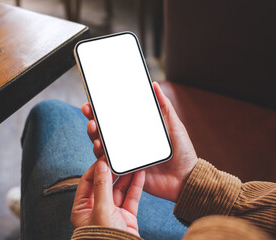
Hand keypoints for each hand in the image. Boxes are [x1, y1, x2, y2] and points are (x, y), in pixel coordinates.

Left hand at [71, 157, 144, 236]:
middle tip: (119, 156)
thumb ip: (102, 186)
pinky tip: (139, 174)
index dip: (95, 168)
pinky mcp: (126, 217)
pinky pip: (130, 198)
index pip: (86, 182)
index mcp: (82, 209)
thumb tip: (100, 165)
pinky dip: (135, 186)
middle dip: (112, 170)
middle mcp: (96, 209)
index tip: (104, 156)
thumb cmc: (105, 239)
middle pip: (104, 184)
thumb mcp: (101, 210)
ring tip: (131, 162)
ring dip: (125, 176)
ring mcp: (112, 213)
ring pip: (119, 189)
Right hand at [81, 82, 197, 202]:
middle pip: (105, 131)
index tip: (93, 101)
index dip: (103, 110)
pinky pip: (109, 164)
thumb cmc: (183, 152)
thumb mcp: (174, 125)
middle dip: (93, 119)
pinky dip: (101, 155)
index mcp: (138, 131)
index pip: (116, 118)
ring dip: (94, 136)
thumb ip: (164, 106)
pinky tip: (100, 147)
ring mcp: (126, 157)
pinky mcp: (126, 171)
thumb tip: (155, 86)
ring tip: (93, 128)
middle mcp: (129, 143)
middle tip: (88, 111)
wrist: (186, 178)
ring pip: (103, 146)